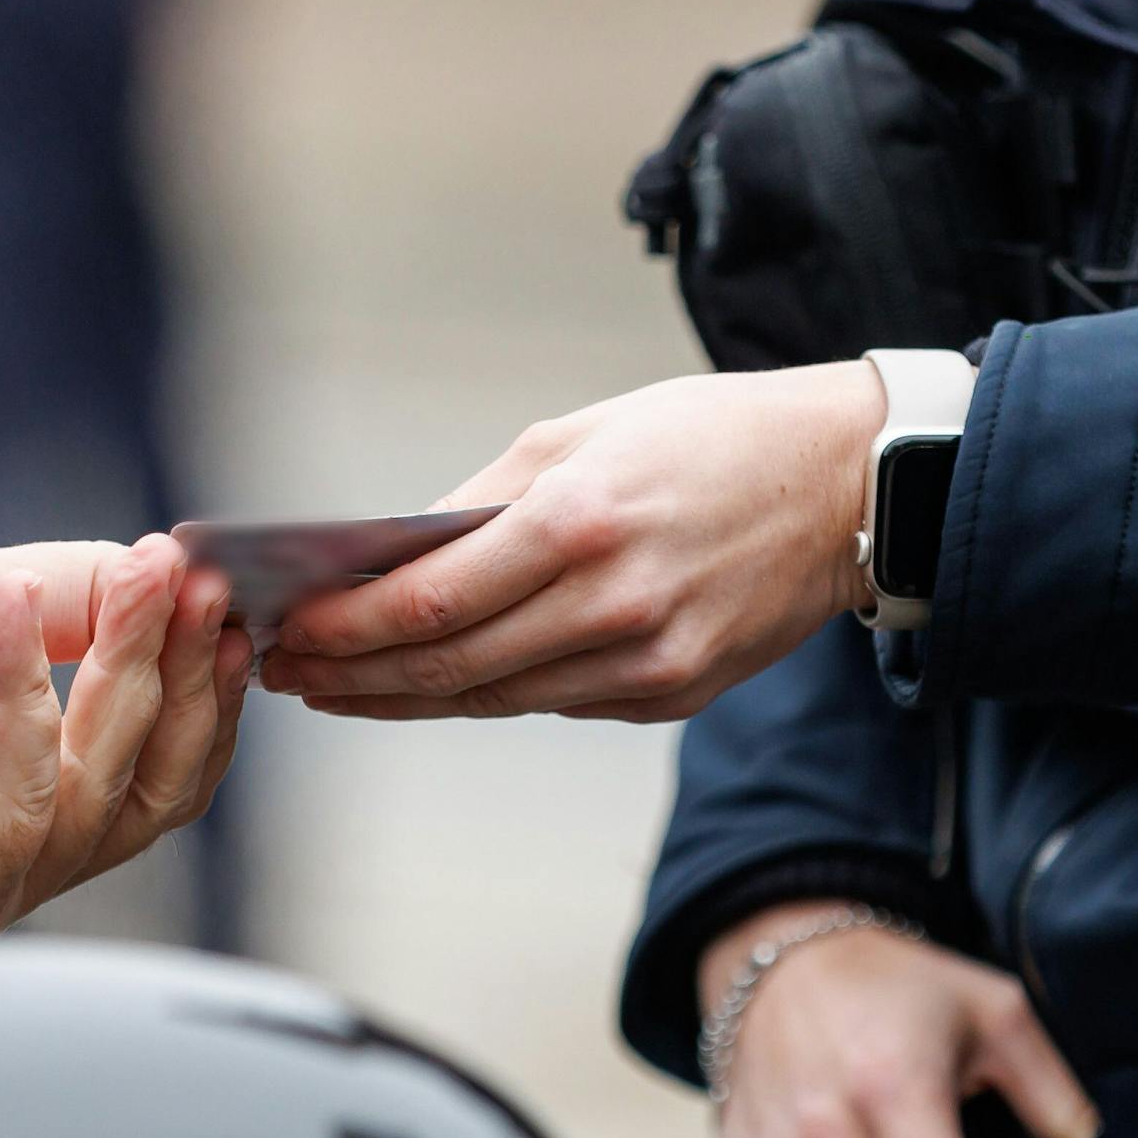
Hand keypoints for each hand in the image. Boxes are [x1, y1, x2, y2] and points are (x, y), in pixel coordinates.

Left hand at [0, 534, 252, 933]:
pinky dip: (25, 693)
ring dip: (130, 668)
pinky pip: (26, 794)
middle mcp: (45, 841)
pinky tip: (9, 610)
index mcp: (59, 782)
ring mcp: (7, 873)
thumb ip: (81, 599)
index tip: (221, 586)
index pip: (170, 749)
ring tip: (138, 579)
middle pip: (164, 777)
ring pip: (111, 784)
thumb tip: (175, 575)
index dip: (207, 674)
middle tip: (200, 584)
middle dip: (189, 673)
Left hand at [258, 362, 884, 719]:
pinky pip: (551, 704)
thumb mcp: (584, 433)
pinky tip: (432, 684)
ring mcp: (644, 665)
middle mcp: (611, 607)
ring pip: (490, 701)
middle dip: (351, 676)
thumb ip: (482, 500)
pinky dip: (484, 694)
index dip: (344, 628)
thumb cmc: (710, 439)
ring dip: (401, 699)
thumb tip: (394, 558)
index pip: (427, 602)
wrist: (850, 487)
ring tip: (337, 688)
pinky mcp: (669, 698)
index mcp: (580, 524)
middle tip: (287, 673)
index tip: (287, 631)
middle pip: (444, 668)